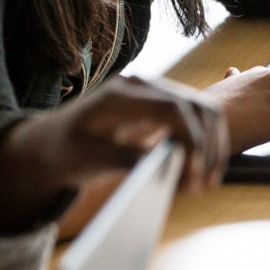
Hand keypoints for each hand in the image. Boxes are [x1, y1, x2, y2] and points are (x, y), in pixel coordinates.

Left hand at [16, 76, 228, 192]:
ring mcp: (157, 93)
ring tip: (208, 180)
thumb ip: (125, 159)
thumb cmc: (68, 150)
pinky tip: (202, 170)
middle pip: (197, 106)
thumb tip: (164, 167)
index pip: (173, 108)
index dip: (192, 140)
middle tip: (206, 183)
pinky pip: (198, 119)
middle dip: (209, 145)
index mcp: (122, 94)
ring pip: (205, 111)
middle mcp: (144, 86)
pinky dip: (206, 143)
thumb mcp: (89, 158)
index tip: (195, 173)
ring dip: (213, 144)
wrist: (55, 140)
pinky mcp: (164, 106)